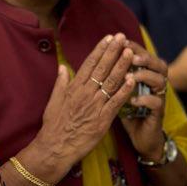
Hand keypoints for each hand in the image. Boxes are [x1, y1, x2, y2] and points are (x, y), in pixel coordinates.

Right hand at [32, 34, 134, 174]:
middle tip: (123, 37)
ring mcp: (94, 106)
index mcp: (73, 88)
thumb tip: (63, 67)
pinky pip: (116, 102)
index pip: (89, 64)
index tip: (108, 38)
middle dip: (113, 52)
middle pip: (102, 69)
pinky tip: (133, 79)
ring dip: (122, 66)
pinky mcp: (103, 119)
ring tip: (130, 53)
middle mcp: (85, 94)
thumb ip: (60, 83)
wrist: (56, 148)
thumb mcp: (53, 102)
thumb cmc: (54, 126)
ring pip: (111, 82)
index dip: (100, 50)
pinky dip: (125, 90)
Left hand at [119, 39, 169, 159]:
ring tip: (131, 75)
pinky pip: (156, 103)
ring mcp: (159, 98)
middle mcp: (155, 85)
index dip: (134, 47)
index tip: (121, 41)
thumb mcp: (120, 93)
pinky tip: (133, 100)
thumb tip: (96, 63)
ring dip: (145, 76)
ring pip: (160, 81)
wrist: (141, 138)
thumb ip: (113, 79)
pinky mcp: (159, 113)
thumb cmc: (129, 112)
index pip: (143, 56)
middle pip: (158, 64)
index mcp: (146, 77)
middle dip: (144, 57)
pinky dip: (145, 100)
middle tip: (130, 54)